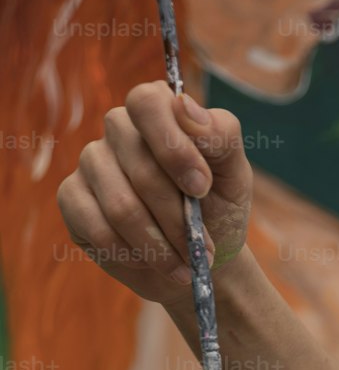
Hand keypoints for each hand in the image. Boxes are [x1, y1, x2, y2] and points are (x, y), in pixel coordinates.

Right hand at [56, 82, 252, 306]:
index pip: (147, 104)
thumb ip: (221, 136)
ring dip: (160, 247)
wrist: (197, 261)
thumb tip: (184, 105)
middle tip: (201, 251)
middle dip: (178, 220)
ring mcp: (91, 162)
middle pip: (142, 171)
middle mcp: (119, 129)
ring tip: (183, 266)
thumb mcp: (234, 176)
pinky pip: (99, 231)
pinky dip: (133, 256)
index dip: (174, 149)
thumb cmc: (217, 211)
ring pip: (122, 207)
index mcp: (157, 111)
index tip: (201, 189)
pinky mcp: (72, 198)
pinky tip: (150, 261)